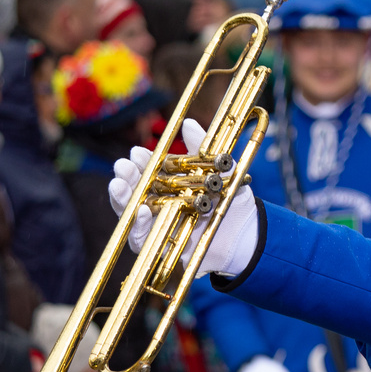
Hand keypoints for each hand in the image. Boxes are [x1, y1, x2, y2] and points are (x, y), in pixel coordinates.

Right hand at [109, 119, 259, 277]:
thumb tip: (188, 124)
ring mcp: (158, 227)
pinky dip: (139, 226)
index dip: (139, 163)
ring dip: (122, 199)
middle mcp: (158, 205)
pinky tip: (141, 211)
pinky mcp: (162, 248)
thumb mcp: (222, 171)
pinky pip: (143, 240)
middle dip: (124, 178)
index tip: (137, 152)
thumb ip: (203, 150)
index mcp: (168, 186)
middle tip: (122, 167)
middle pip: (131, 192)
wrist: (250, 234)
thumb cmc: (233, 201)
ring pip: (130, 215)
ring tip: (120, 185)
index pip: (146, 173)